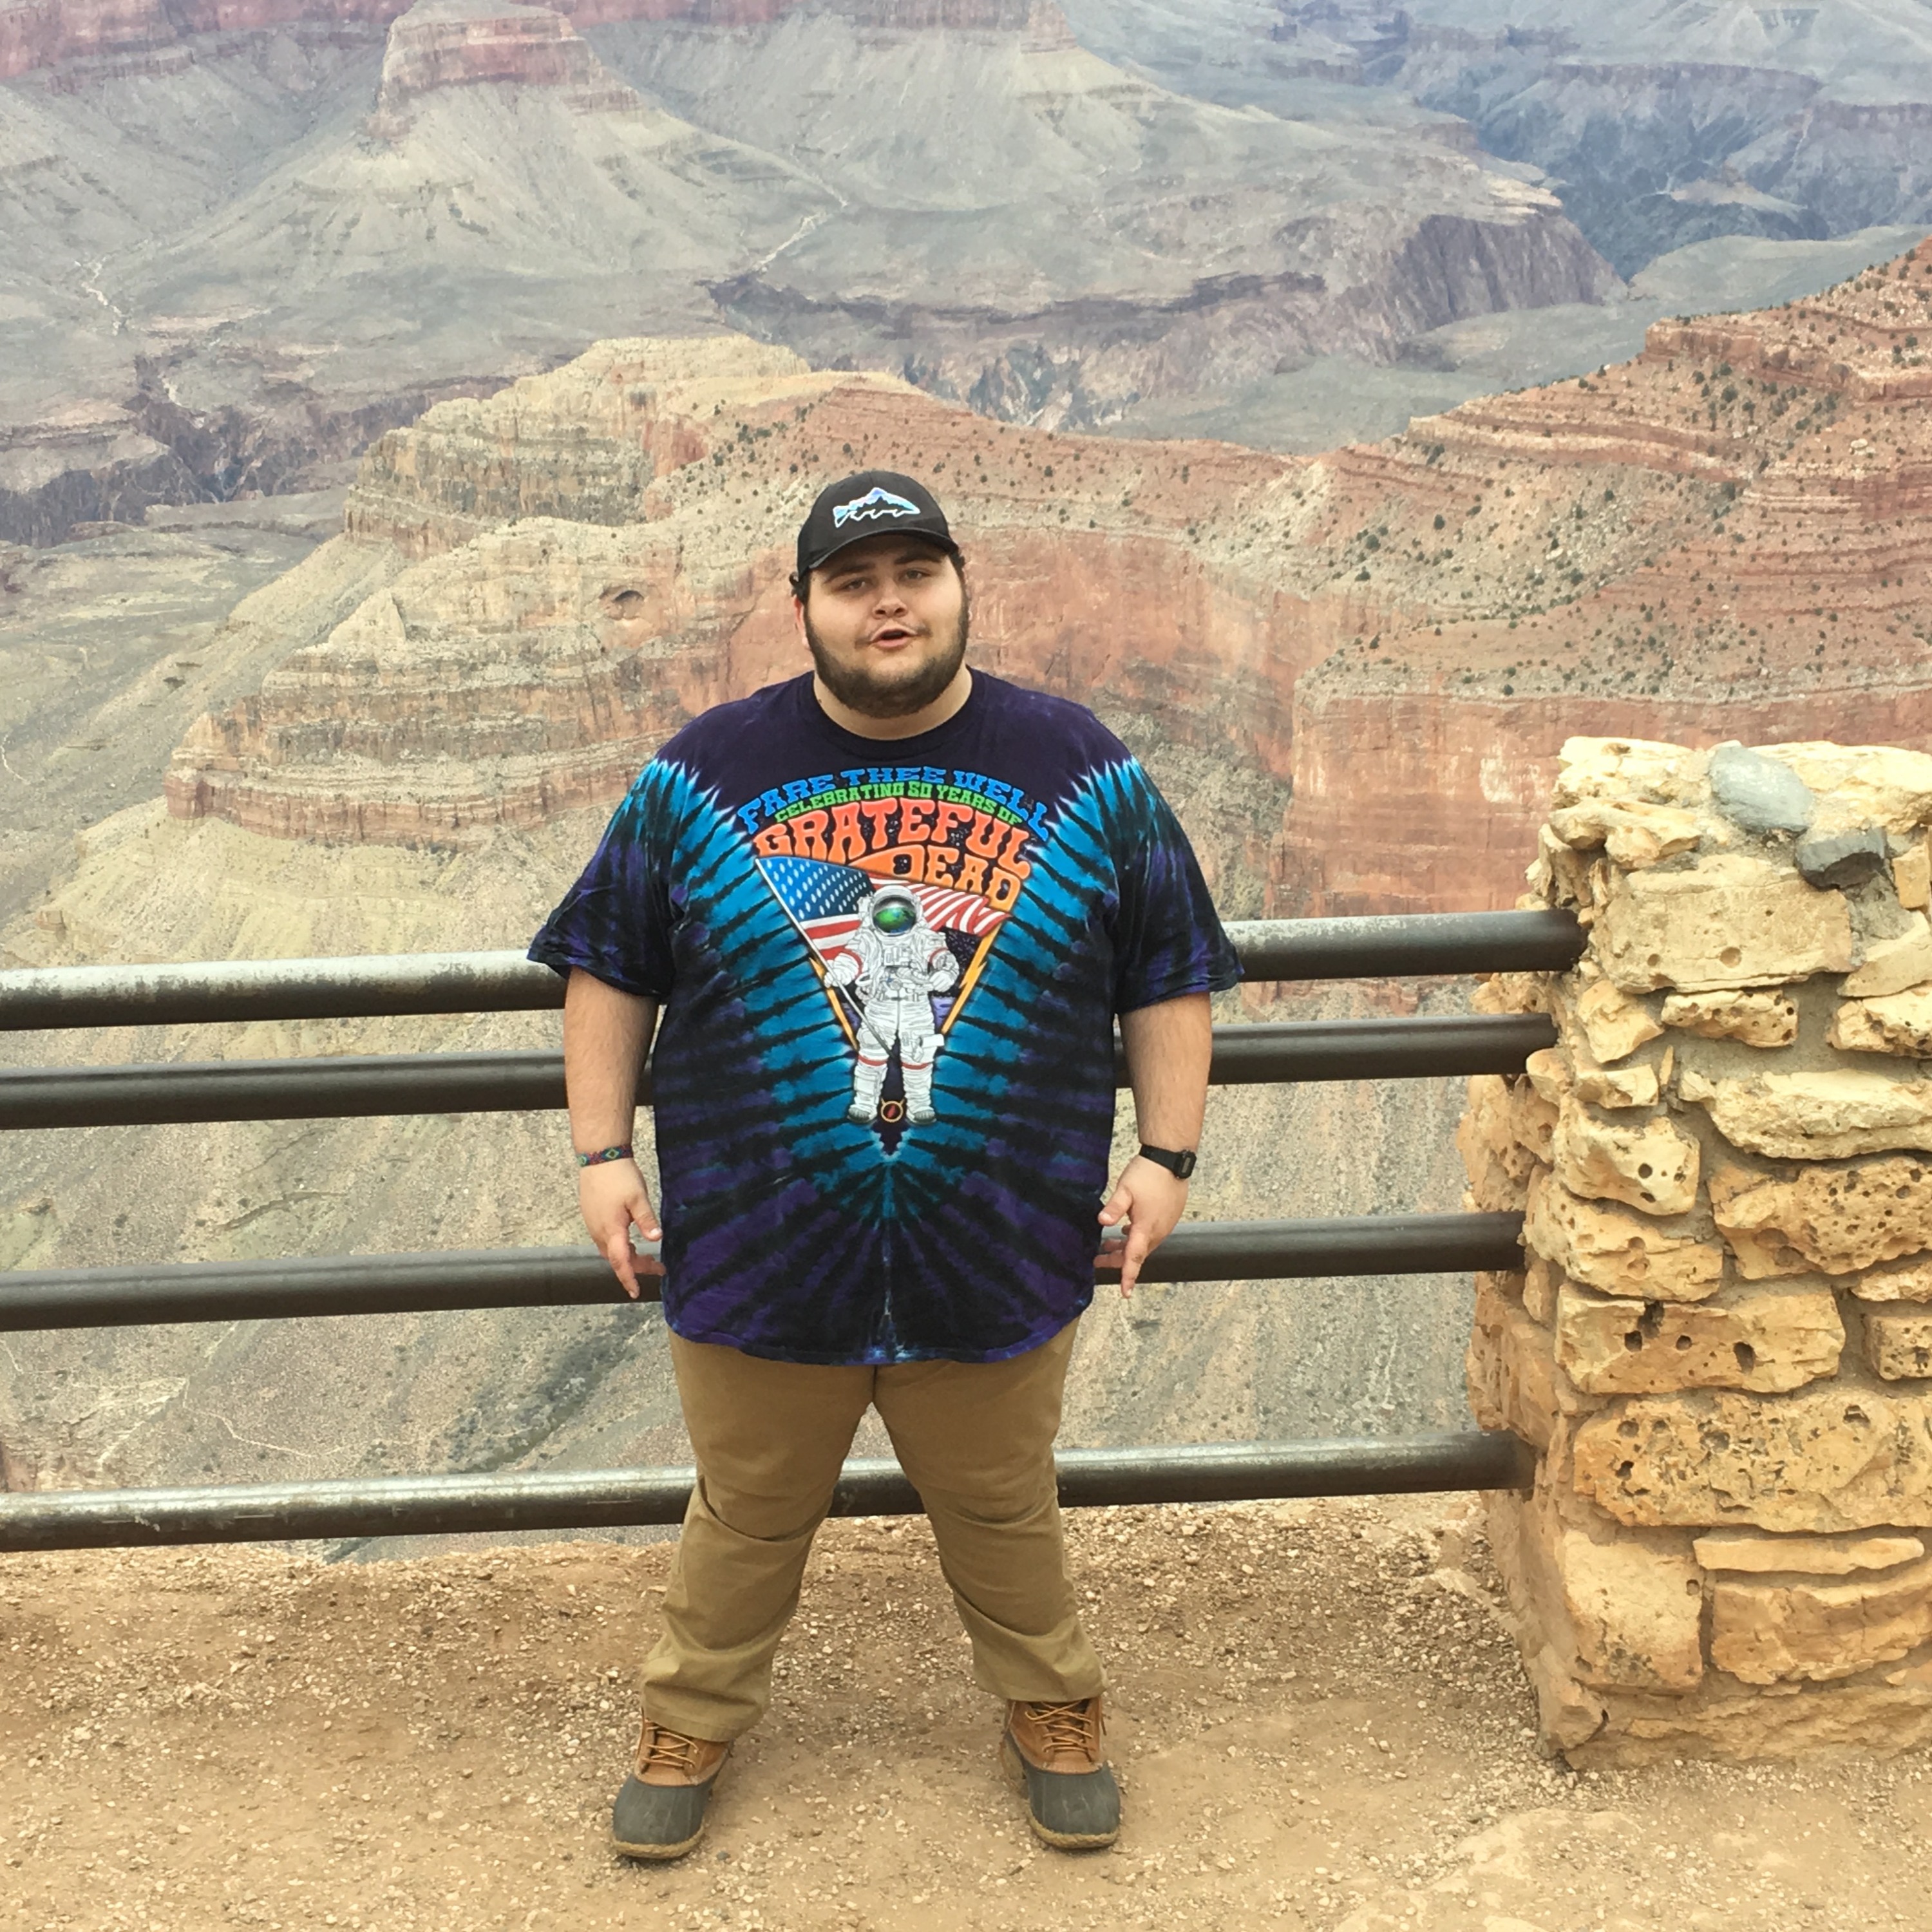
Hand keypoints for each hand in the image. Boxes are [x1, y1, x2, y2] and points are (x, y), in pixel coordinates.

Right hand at [578, 1159, 660, 1299]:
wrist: (599, 1157)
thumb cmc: (619, 1176)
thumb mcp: (638, 1197)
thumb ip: (647, 1220)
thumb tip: (657, 1239)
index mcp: (611, 1230)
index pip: (621, 1262)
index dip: (629, 1278)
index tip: (635, 1292)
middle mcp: (599, 1232)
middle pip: (617, 1259)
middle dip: (636, 1267)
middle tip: (657, 1267)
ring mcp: (593, 1225)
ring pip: (610, 1250)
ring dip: (628, 1256)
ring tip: (647, 1256)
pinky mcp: (592, 1217)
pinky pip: (605, 1240)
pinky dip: (619, 1247)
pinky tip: (630, 1241)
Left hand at [1097, 1154, 1188, 1298]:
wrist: (1172, 1160)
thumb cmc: (1148, 1174)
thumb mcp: (1125, 1190)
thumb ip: (1114, 1208)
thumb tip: (1102, 1222)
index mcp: (1146, 1228)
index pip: (1135, 1259)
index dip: (1128, 1276)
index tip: (1125, 1293)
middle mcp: (1157, 1231)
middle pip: (1136, 1254)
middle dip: (1118, 1260)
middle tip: (1098, 1259)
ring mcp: (1164, 1225)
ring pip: (1143, 1244)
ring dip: (1126, 1248)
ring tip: (1107, 1245)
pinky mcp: (1167, 1217)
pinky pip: (1150, 1235)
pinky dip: (1135, 1238)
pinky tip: (1126, 1230)